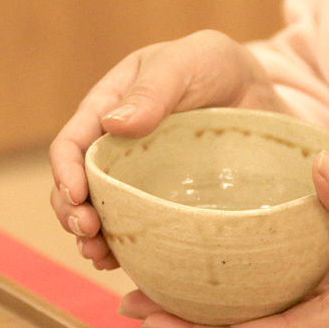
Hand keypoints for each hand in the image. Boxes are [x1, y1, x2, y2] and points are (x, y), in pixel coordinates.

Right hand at [48, 30, 288, 269]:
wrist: (263, 97)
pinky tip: (123, 265)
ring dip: (92, 241)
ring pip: (101, 216)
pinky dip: (125, 252)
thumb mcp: (188, 62)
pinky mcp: (162, 207)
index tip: (77, 196)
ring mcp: (136, 182)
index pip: (72, 143)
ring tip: (100, 257)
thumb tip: (112, 125)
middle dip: (73, 214)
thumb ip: (154, 88)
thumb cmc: (218, 67)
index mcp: (107, 110)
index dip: (65, 172)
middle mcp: (114, 151)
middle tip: (88, 234)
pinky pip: (135, 232)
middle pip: (76, 188)